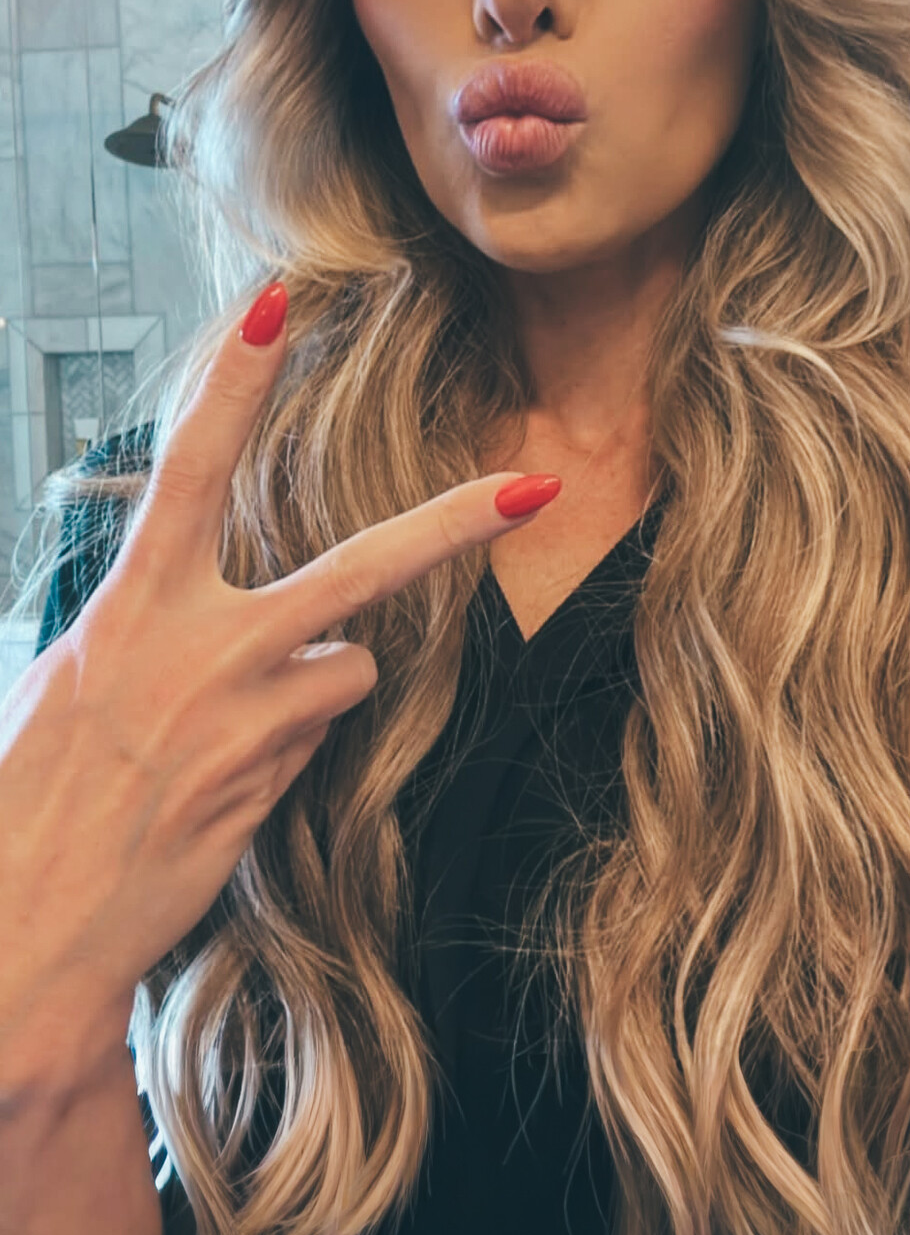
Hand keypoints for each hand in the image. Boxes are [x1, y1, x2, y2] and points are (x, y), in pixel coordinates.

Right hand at [0, 282, 558, 1073]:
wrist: (23, 928)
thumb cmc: (30, 800)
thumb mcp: (68, 684)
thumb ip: (151, 630)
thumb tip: (230, 621)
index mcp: (125, 611)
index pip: (186, 468)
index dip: (233, 383)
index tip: (277, 306)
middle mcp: (194, 654)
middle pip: (358, 570)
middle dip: (453, 524)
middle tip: (535, 486)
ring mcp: (246, 726)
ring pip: (345, 670)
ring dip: (309, 689)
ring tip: (216, 744)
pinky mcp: (272, 788)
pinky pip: (314, 736)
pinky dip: (288, 748)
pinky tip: (219, 790)